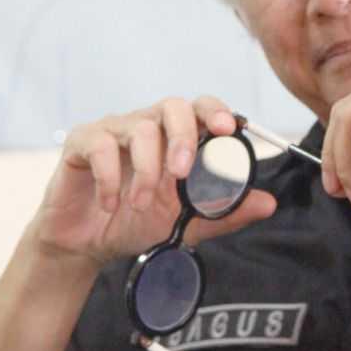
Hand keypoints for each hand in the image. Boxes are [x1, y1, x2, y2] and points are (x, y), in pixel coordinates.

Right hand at [34, 96, 276, 265]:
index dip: (215, 111)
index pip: (200, 108)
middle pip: (172, 106)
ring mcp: (114, 130)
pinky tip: (111, 203)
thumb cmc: (136, 221)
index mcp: (174, 137)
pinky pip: (100, 145)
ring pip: (139, 129)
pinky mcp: (81, 142)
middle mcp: (146, 125)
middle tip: (180, 174)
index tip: (227, 128)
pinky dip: (110, 178)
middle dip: (182, 137)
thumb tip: (268, 203)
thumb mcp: (186, 222)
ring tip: (141, 204)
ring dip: (146, 172)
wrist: (87, 244)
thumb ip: (224, 212)